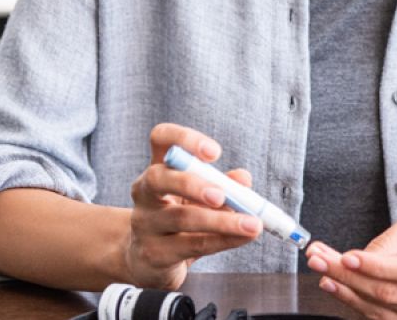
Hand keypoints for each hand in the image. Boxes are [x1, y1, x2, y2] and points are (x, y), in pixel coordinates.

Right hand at [121, 122, 261, 288]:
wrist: (148, 259)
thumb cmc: (180, 219)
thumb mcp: (200, 197)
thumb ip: (223, 184)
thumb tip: (244, 178)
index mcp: (158, 167)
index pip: (160, 138)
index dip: (184, 139)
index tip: (215, 153)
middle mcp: (145, 192)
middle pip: (158, 178)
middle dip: (192, 184)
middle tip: (222, 195)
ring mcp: (145, 224)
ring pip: (181, 218)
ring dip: (222, 221)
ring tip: (252, 224)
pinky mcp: (153, 253)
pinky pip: (192, 245)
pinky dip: (223, 240)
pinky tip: (243, 237)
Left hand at [304, 211, 396, 319]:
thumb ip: (394, 239)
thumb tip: (361, 256)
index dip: (375, 266)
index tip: (346, 256)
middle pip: (388, 293)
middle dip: (347, 276)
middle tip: (319, 259)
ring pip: (380, 311)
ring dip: (345, 292)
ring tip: (322, 272)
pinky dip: (355, 305)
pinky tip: (338, 289)